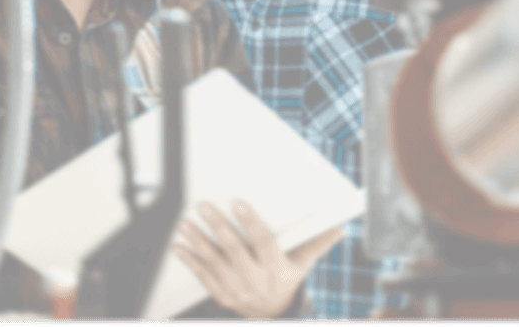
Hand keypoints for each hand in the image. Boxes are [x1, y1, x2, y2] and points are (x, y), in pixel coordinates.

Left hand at [173, 200, 344, 319]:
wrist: (271, 314)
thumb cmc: (286, 281)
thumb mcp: (303, 265)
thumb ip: (316, 244)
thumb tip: (338, 229)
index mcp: (275, 267)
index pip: (263, 242)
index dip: (251, 222)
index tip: (238, 203)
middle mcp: (254, 278)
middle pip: (234, 250)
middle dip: (218, 227)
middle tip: (204, 206)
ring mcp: (236, 288)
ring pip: (214, 262)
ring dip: (198, 242)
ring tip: (185, 223)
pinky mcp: (222, 295)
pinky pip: (203, 276)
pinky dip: (190, 260)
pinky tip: (179, 246)